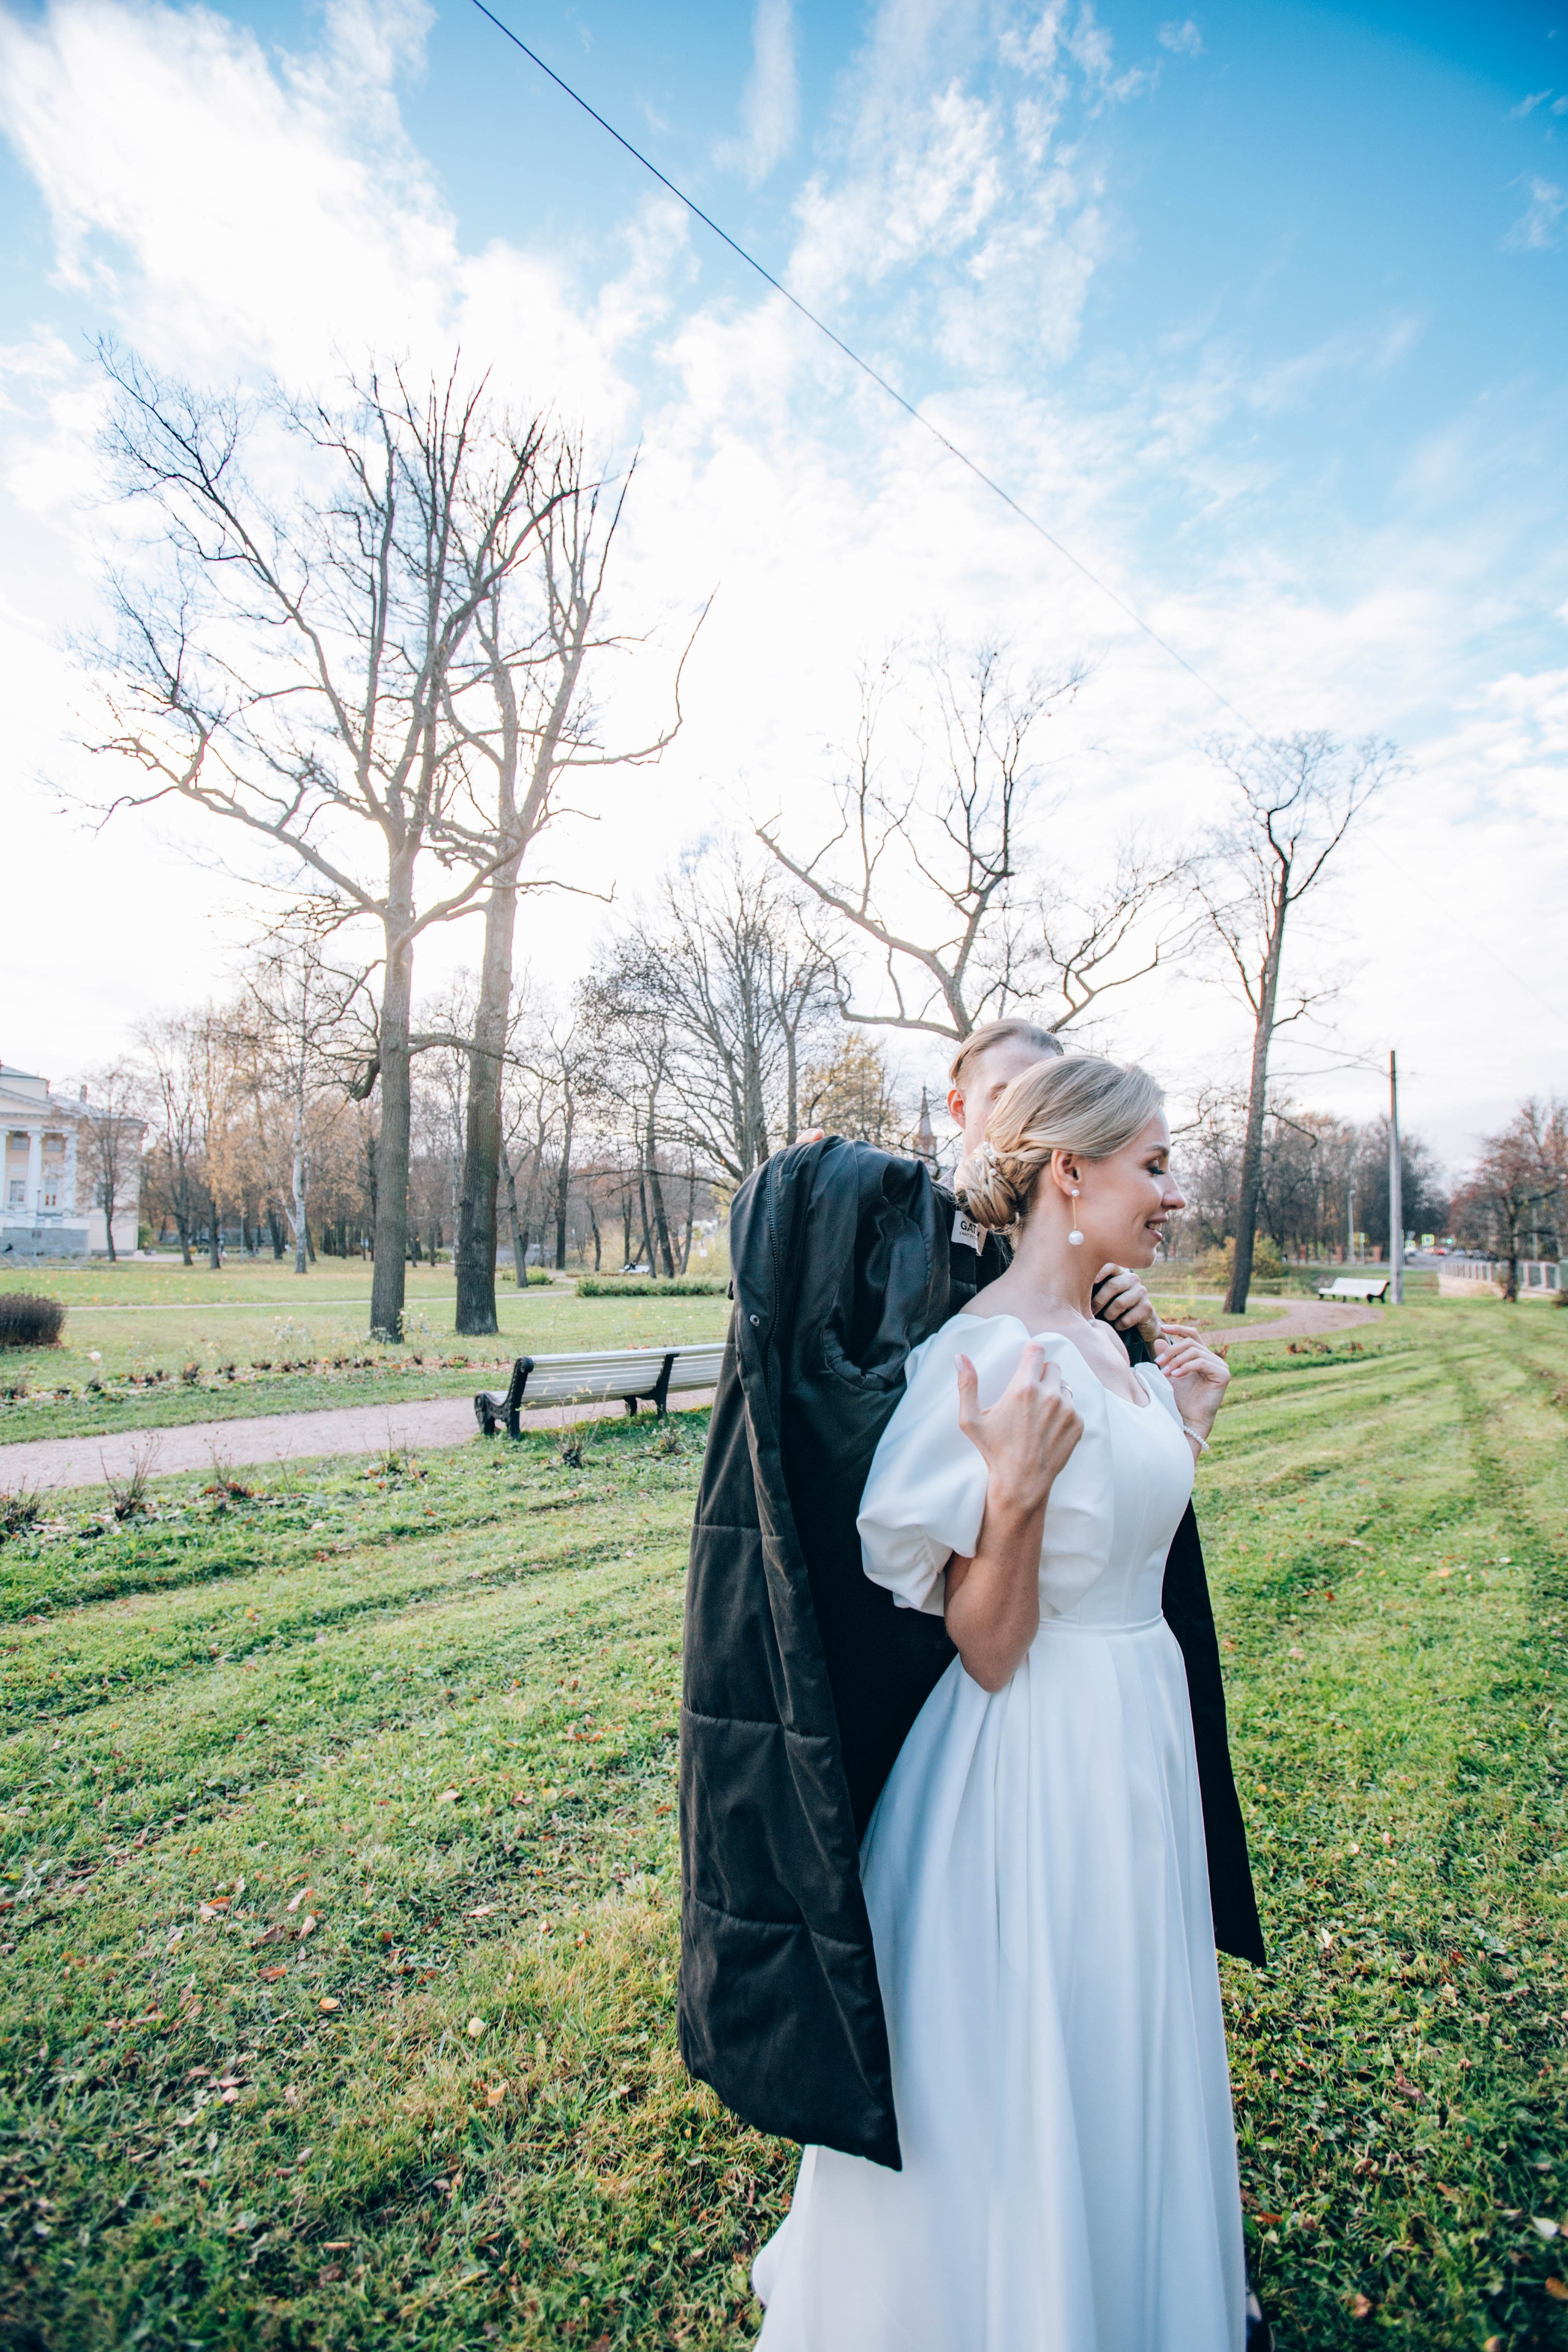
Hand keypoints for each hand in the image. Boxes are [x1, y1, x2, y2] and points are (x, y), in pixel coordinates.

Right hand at [955, 1343, 1082, 1512]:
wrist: (1021, 1483)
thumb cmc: (993, 1451)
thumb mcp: (970, 1420)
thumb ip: (966, 1385)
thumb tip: (960, 1356)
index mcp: (1024, 1388)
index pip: (1036, 1350)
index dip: (1031, 1352)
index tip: (1027, 1360)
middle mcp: (1049, 1395)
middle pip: (1052, 1366)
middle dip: (1041, 1374)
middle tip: (1029, 1394)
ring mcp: (1067, 1410)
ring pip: (1064, 1387)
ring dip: (1053, 1394)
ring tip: (1037, 1415)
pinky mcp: (1077, 1424)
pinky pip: (1073, 1407)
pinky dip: (1063, 1414)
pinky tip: (1047, 1429)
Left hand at [1092, 1263, 1158, 1345]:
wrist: (1138, 1322)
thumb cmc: (1112, 1306)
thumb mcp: (1103, 1295)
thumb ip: (1092, 1289)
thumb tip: (1072, 1291)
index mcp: (1120, 1273)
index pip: (1111, 1266)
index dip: (1101, 1271)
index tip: (1092, 1281)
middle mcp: (1132, 1279)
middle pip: (1113, 1285)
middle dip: (1098, 1301)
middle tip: (1091, 1312)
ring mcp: (1141, 1292)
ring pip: (1119, 1303)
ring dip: (1109, 1315)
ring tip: (1107, 1318)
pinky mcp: (1147, 1308)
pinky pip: (1127, 1318)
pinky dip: (1119, 1325)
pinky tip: (1118, 1325)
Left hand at [1152, 1322, 1230, 1446]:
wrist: (1187, 1419)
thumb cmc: (1179, 1399)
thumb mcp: (1169, 1373)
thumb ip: (1167, 1357)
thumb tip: (1159, 1339)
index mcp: (1202, 1356)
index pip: (1192, 1334)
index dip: (1178, 1328)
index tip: (1163, 1327)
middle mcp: (1213, 1359)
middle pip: (1190, 1342)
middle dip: (1172, 1350)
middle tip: (1158, 1363)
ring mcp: (1220, 1366)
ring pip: (1195, 1351)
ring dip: (1176, 1360)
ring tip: (1165, 1373)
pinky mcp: (1223, 1375)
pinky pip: (1202, 1362)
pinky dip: (1186, 1367)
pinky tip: (1176, 1375)